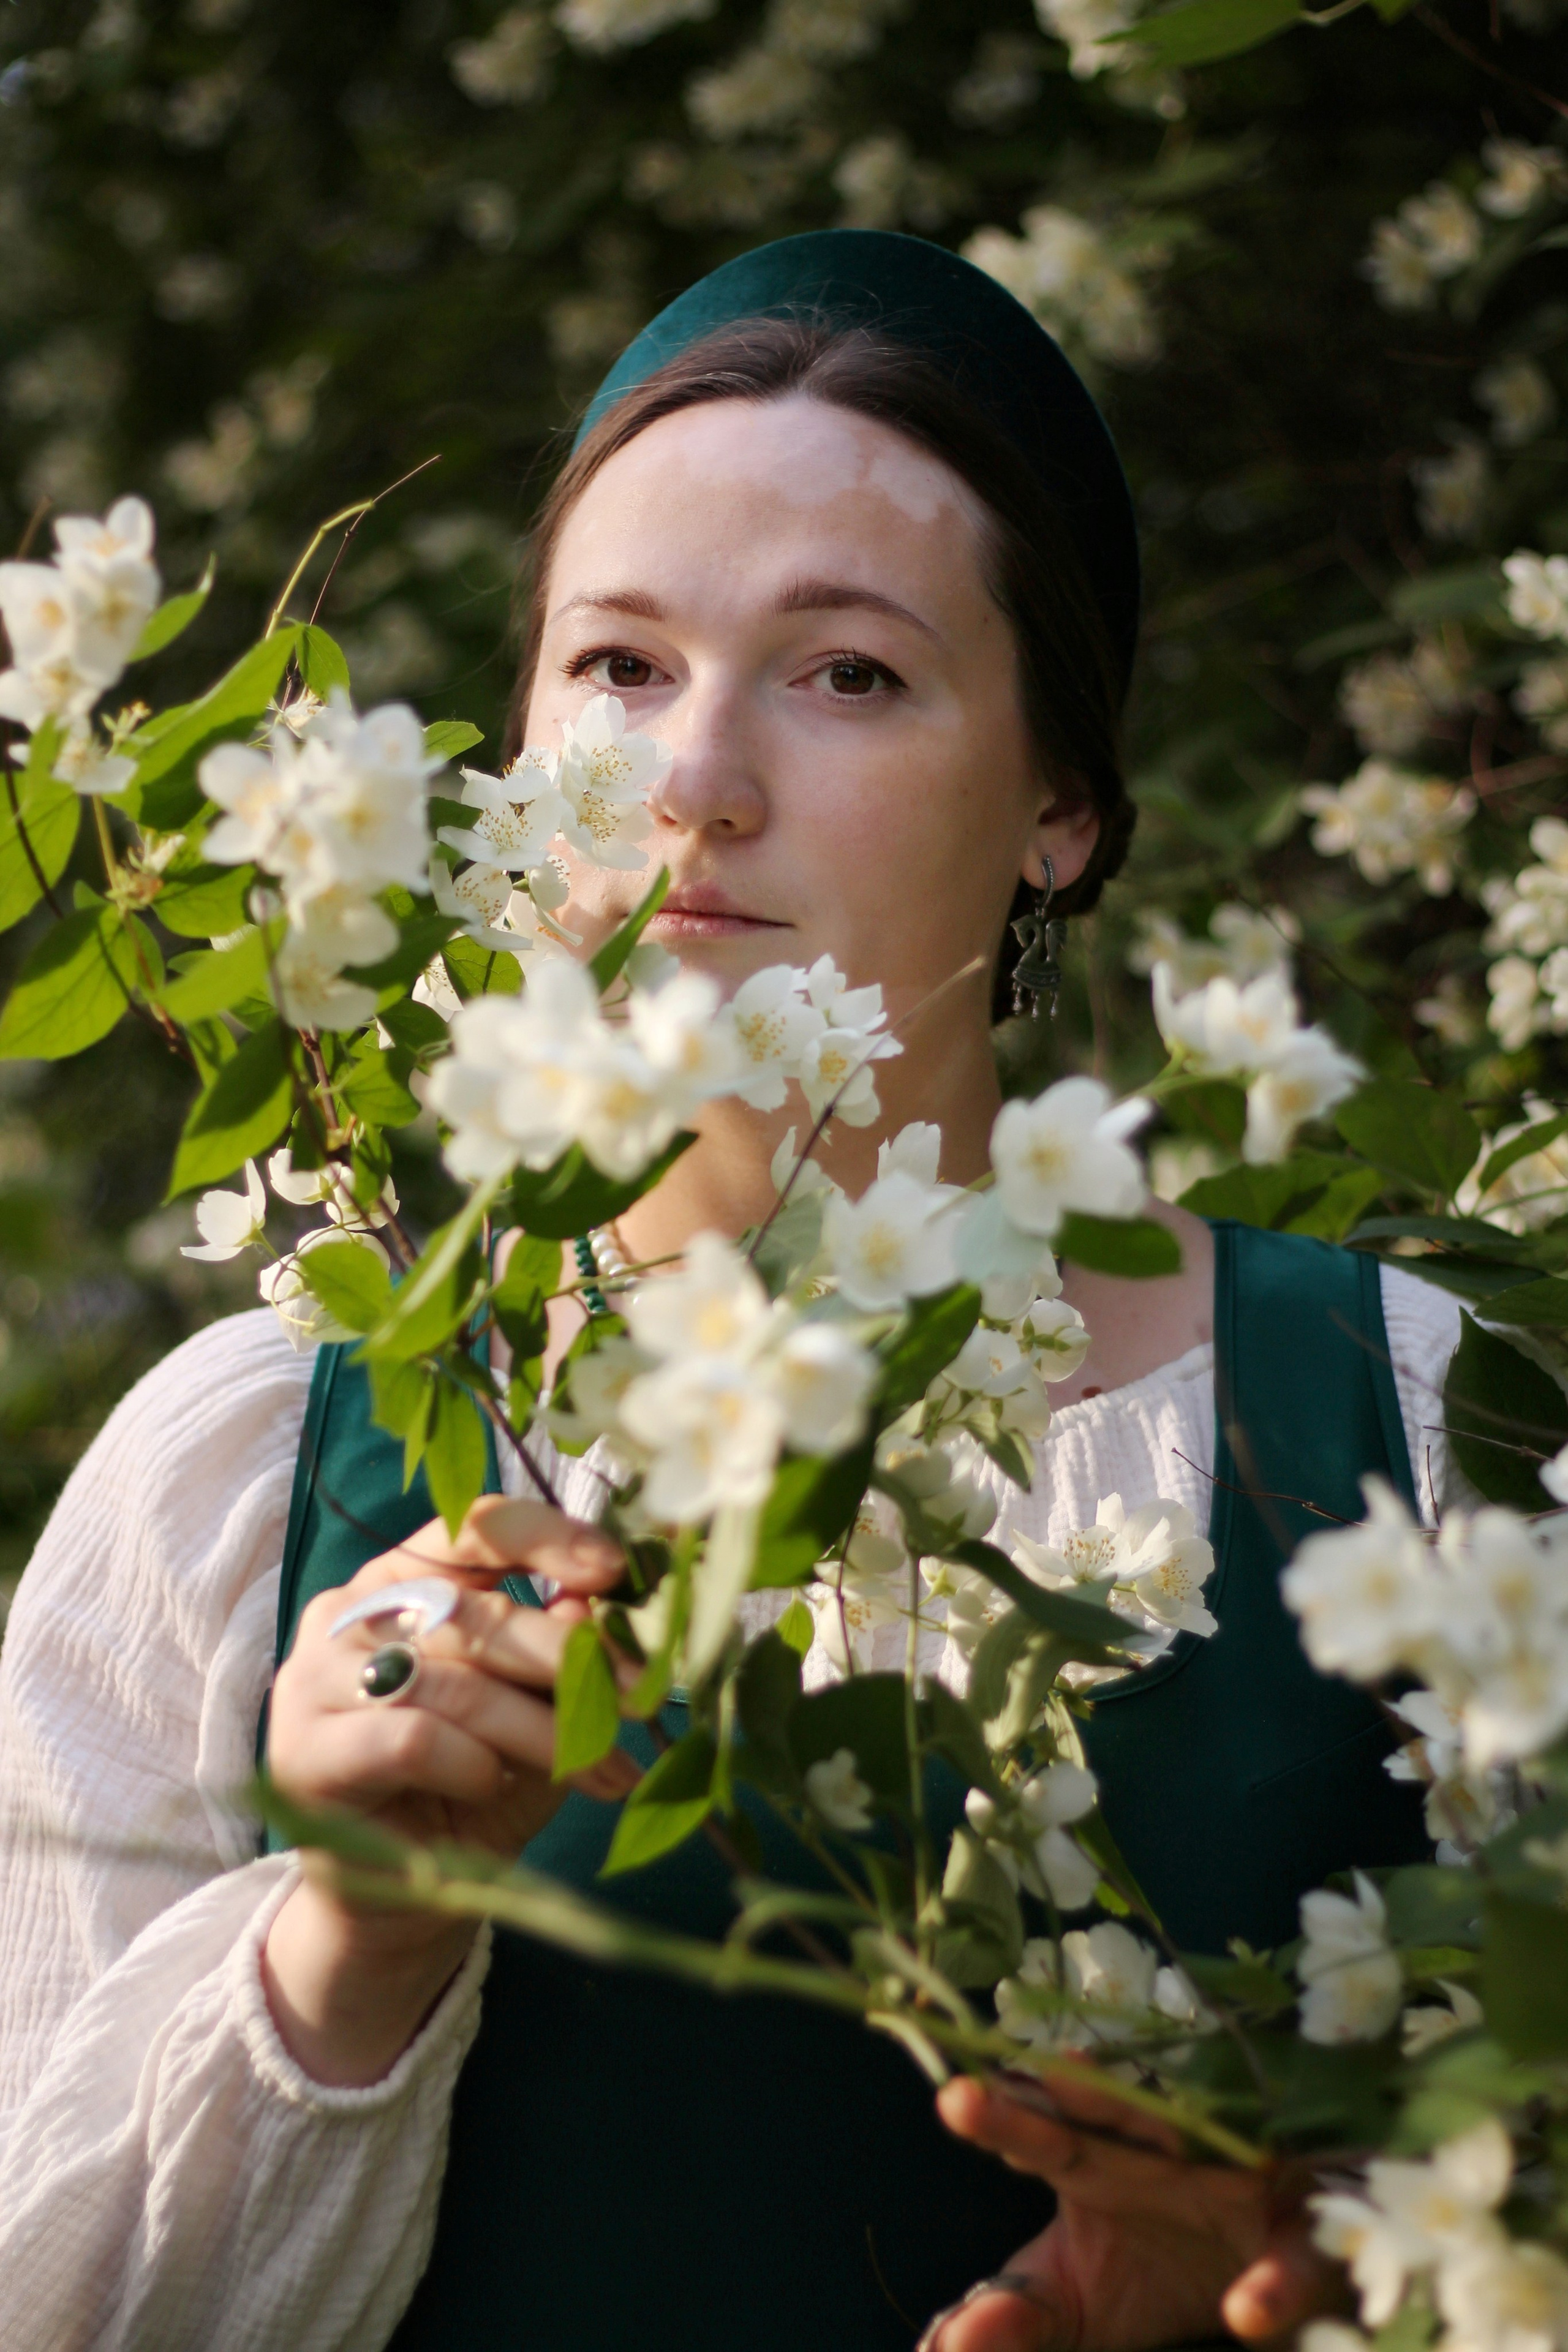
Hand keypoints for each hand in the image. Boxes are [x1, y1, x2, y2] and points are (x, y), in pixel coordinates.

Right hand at [268, 1492, 637, 1860]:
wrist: (397, 1898)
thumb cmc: (469, 1789)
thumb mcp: (531, 1716)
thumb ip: (553, 1659)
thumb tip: (589, 1605)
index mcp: (404, 1580)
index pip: (472, 1529)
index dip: (548, 1539)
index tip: (616, 1570)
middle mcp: (351, 1613)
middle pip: (476, 1614)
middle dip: (568, 1657)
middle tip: (638, 1696)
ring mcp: (316, 1677)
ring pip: (456, 1683)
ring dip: (543, 1730)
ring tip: (603, 1770)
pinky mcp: (305, 1749)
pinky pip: (414, 1739)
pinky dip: (471, 1763)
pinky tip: (490, 1787)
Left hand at [925, 2070, 1346, 2351]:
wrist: (1264, 2289)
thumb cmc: (1153, 2276)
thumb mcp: (1079, 2305)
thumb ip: (1018, 2315)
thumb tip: (940, 2341)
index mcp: (1103, 2166)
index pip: (1049, 2137)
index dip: (1010, 2119)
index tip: (958, 2101)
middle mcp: (1169, 2157)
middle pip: (1119, 2121)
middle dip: (1083, 2097)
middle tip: (1044, 2071)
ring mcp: (1243, 2186)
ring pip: (1217, 2154)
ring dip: (1188, 2141)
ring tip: (1134, 2128)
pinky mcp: (1309, 2238)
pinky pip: (1295, 2256)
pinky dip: (1276, 2281)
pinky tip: (1245, 2314)